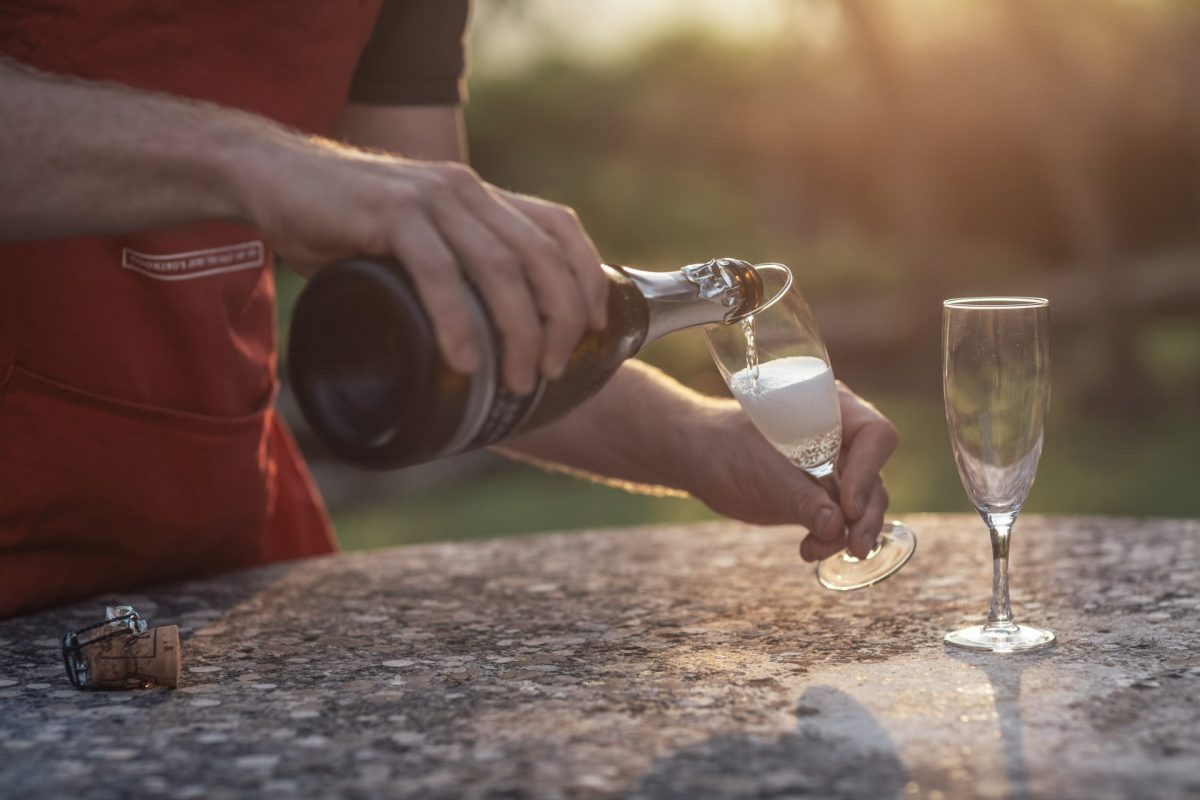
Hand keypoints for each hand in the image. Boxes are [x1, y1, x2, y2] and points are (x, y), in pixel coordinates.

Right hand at [236, 136, 607, 393]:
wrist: (269, 176)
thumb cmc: (340, 219)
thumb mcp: (410, 237)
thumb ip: (446, 266)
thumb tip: (474, 335)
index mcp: (477, 195)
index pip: (558, 227)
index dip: (586, 276)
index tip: (595, 326)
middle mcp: (464, 190)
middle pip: (540, 256)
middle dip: (560, 320)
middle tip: (553, 370)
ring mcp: (429, 199)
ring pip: (498, 268)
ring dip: (518, 331)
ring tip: (520, 380)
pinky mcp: (389, 212)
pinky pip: (439, 273)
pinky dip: (456, 321)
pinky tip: (465, 360)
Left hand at [686, 382, 898, 560]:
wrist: (701, 459)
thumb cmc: (726, 446)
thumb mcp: (762, 471)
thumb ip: (799, 497)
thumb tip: (836, 525)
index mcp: (834, 411)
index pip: (875, 436)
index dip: (870, 471)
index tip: (849, 507)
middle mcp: (841, 439)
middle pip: (875, 476)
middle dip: (867, 515)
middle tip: (854, 545)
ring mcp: (833, 470)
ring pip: (863, 505)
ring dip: (848, 534)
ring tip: (814, 551)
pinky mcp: (820, 497)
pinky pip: (840, 521)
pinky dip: (830, 539)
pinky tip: (808, 551)